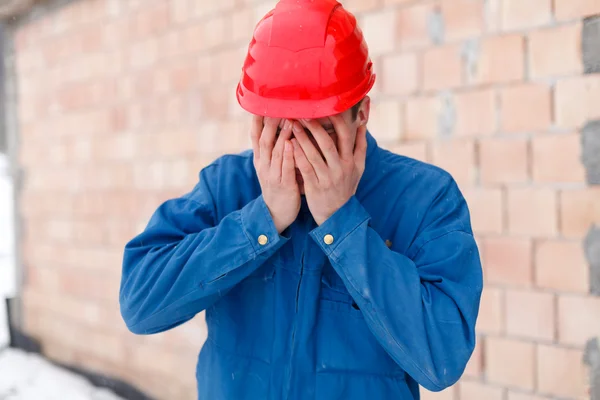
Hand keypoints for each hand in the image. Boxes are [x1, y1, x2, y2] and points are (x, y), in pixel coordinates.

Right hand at [251, 116, 299, 233]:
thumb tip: (280, 126)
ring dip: (281, 135)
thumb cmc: (279, 186)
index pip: (255, 135)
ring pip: (275, 152)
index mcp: (260, 160)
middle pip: (264, 139)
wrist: (277, 214)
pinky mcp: (283, 185)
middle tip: (277, 105)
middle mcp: (264, 165)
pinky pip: (285, 168)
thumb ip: (275, 148)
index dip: (258, 119)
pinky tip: (292, 144)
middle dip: (270, 122)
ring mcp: (272, 175)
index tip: (261, 102)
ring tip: (288, 119)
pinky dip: (288, 155)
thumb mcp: (272, 166)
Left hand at [291, 116, 366, 224]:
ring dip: (303, 138)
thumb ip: (360, 146)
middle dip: (315, 127)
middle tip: (302, 113)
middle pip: (328, 143)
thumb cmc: (346, 187)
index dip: (337, 120)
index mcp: (351, 161)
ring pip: (314, 155)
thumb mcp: (358, 168)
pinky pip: (305, 168)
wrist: (337, 215)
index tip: (326, 106)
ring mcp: (327, 178)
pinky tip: (289, 144)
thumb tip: (363, 124)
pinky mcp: (315, 187)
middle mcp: (341, 168)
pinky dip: (297, 156)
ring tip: (292, 124)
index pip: (346, 136)